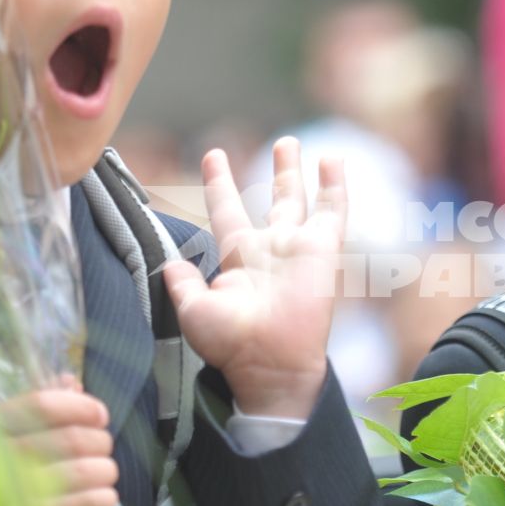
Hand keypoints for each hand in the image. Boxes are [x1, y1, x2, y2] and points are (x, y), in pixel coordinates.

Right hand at [0, 376, 118, 505]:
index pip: (43, 406)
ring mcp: (10, 494)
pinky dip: (96, 501)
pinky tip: (106, 497)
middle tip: (103, 448)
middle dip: (98, 442)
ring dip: (103, 470)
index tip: (100, 416)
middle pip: (70, 440)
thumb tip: (70, 383)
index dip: (80, 408)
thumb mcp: (5, 431)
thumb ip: (38, 405)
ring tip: (105, 472)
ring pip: (78, 473)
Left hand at [163, 138, 346, 419]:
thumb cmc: (231, 343)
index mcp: (239, 258)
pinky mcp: (323, 250)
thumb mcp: (194, 310)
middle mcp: (270, 248)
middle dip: (279, 171)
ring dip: (296, 172)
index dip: (219, 181)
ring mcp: (297, 247)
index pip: (227, 209)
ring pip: (299, 200)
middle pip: (274, 199)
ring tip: (296, 143)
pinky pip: (332, 211)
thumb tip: (170, 262)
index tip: (213, 155)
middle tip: (285, 143)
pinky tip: (333, 160)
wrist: (270, 362)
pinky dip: (334, 186)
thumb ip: (181, 282)